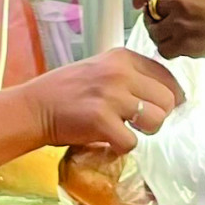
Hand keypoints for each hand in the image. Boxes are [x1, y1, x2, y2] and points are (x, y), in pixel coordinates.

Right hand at [19, 48, 183, 153]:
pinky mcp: (101, 121)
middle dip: (158, 116)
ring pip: (156, 120)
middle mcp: (120, 72)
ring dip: (145, 132)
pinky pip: (132, 141)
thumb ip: (131, 77)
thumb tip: (168, 97)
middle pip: (167, 100)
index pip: (167, 76)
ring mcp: (111, 96)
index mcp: (122, 57)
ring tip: (126, 130)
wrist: (34, 107)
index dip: (169, 97)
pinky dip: (122, 147)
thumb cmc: (66, 91)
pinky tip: (108, 141)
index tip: (160, 108)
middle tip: (139, 123)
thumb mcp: (101, 70)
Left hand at [133, 0, 204, 62]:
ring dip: (162, 37)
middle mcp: (179, 0)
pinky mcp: (185, 43)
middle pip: (150, 12)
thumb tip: (162, 4)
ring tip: (177, 38)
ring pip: (155, 33)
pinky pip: (164, 50)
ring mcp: (181, 22)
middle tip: (163, 26)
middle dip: (153, 20)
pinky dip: (170, 51)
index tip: (137, 3)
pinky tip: (182, 48)